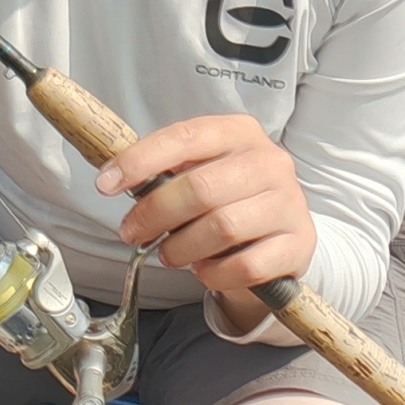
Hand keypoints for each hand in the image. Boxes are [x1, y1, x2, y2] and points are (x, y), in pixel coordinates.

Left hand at [95, 114, 315, 331]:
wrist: (281, 231)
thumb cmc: (226, 194)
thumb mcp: (198, 168)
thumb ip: (164, 169)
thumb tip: (112, 178)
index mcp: (239, 131)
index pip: (183, 138)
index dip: (139, 161)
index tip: (105, 184)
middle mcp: (270, 160)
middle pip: (200, 188)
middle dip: (154, 214)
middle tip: (131, 232)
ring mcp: (289, 202)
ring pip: (222, 228)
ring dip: (182, 247)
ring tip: (168, 253)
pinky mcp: (300, 244)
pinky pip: (246, 266)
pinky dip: (214, 273)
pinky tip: (204, 269)